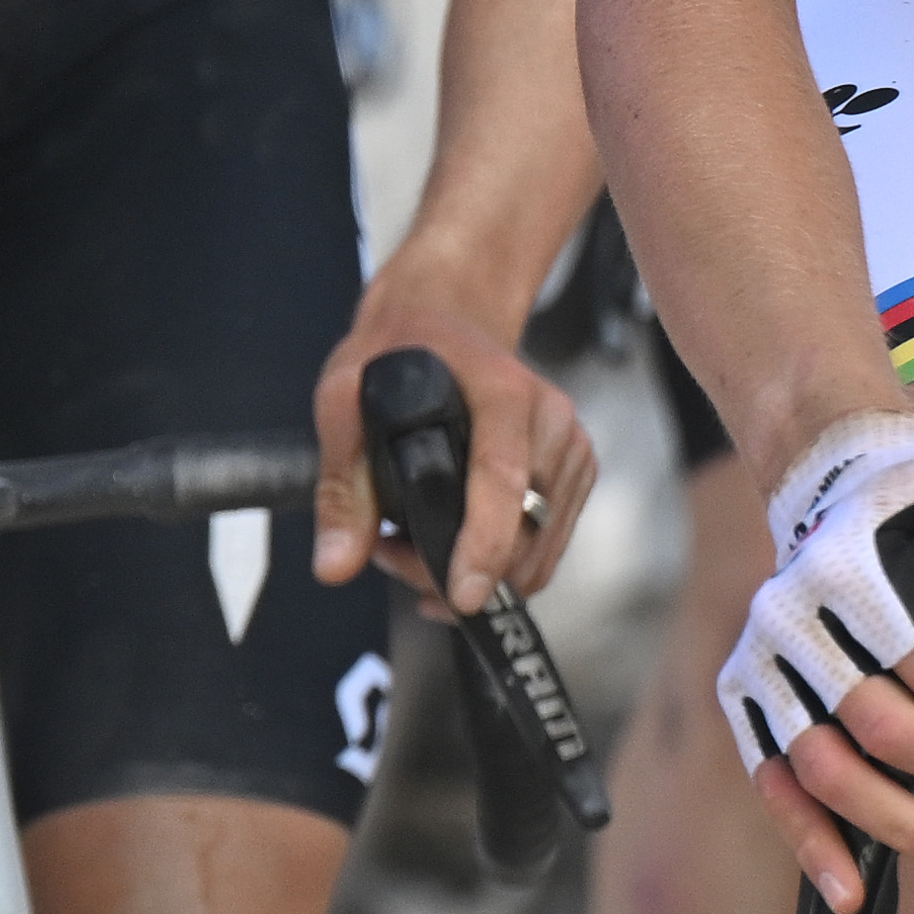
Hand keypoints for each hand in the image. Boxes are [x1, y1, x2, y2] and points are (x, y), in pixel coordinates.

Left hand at [309, 262, 601, 613]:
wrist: (447, 319)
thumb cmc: (401, 350)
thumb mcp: (345, 396)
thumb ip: (342, 484)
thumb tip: (337, 563)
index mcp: (503, 391)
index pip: (502, 480)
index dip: (484, 545)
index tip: (462, 594)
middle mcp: (551, 420)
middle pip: (521, 533)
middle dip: (451, 569)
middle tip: (387, 552)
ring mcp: (570, 448)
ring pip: (535, 553)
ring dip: (473, 571)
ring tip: (410, 544)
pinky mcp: (576, 472)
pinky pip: (544, 547)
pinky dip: (500, 563)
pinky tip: (451, 539)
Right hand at [724, 415, 913, 907]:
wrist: (837, 478)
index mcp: (848, 566)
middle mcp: (792, 618)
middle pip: (876, 727)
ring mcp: (762, 663)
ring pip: (824, 771)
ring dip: (899, 825)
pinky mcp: (747, 697)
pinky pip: (774, 785)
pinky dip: (810, 843)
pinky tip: (851, 891)